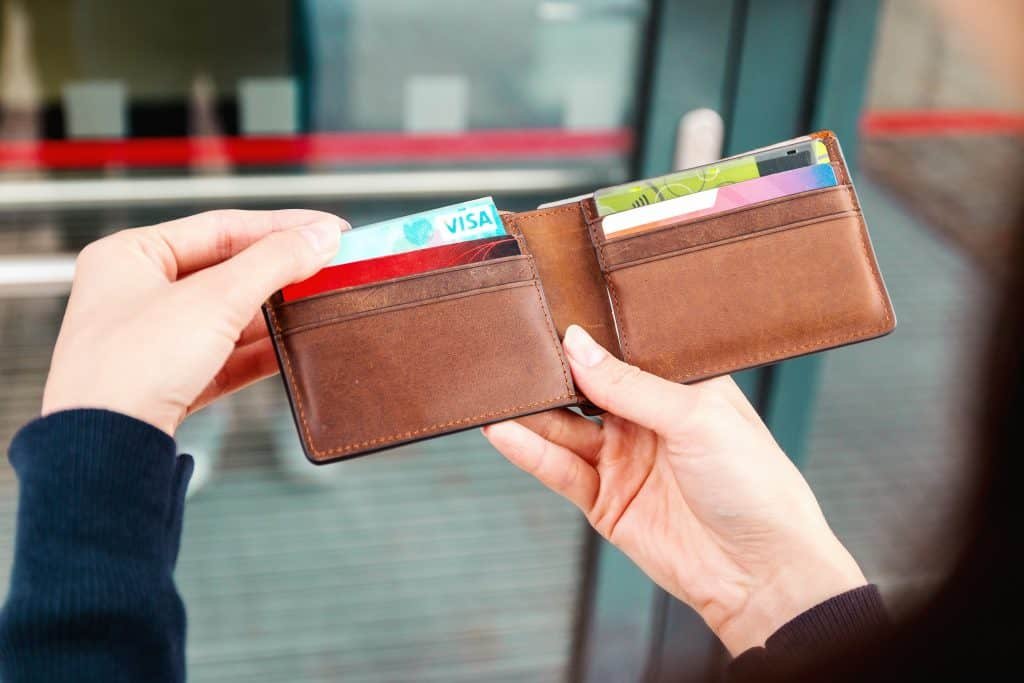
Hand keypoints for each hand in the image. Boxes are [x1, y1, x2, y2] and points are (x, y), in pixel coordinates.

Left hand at [42, 210, 346, 435]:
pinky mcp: (168, 382)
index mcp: (130, 255)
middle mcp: (136, 293)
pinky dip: (260, 351)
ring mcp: (151, 341)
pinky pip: (224, 356)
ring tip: (319, 304)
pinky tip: (294, 346)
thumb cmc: (132, 363)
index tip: (328, 230)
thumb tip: (321, 237)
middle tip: (329, 267)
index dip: (281, 226)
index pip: (221, 227)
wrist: (105, 447)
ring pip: (228, 315)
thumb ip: (275, 262)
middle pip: (226, 270)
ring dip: (275, 312)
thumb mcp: (215, 299)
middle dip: (280, 271)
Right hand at [482, 325, 865, 653]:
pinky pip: (560, 470)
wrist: (761, 573)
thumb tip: (579, 345)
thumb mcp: (696, 416)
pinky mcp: (605, 501)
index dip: (588, 339)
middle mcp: (647, 421)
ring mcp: (623, 461)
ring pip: (564, 429)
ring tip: (497, 393)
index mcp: (679, 388)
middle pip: (584, 390)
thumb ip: (630, 384)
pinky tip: (506, 433)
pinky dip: (530, 452)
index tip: (549, 319)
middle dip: (551, 375)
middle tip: (512, 353)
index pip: (621, 354)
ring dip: (532, 414)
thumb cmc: (755, 485)